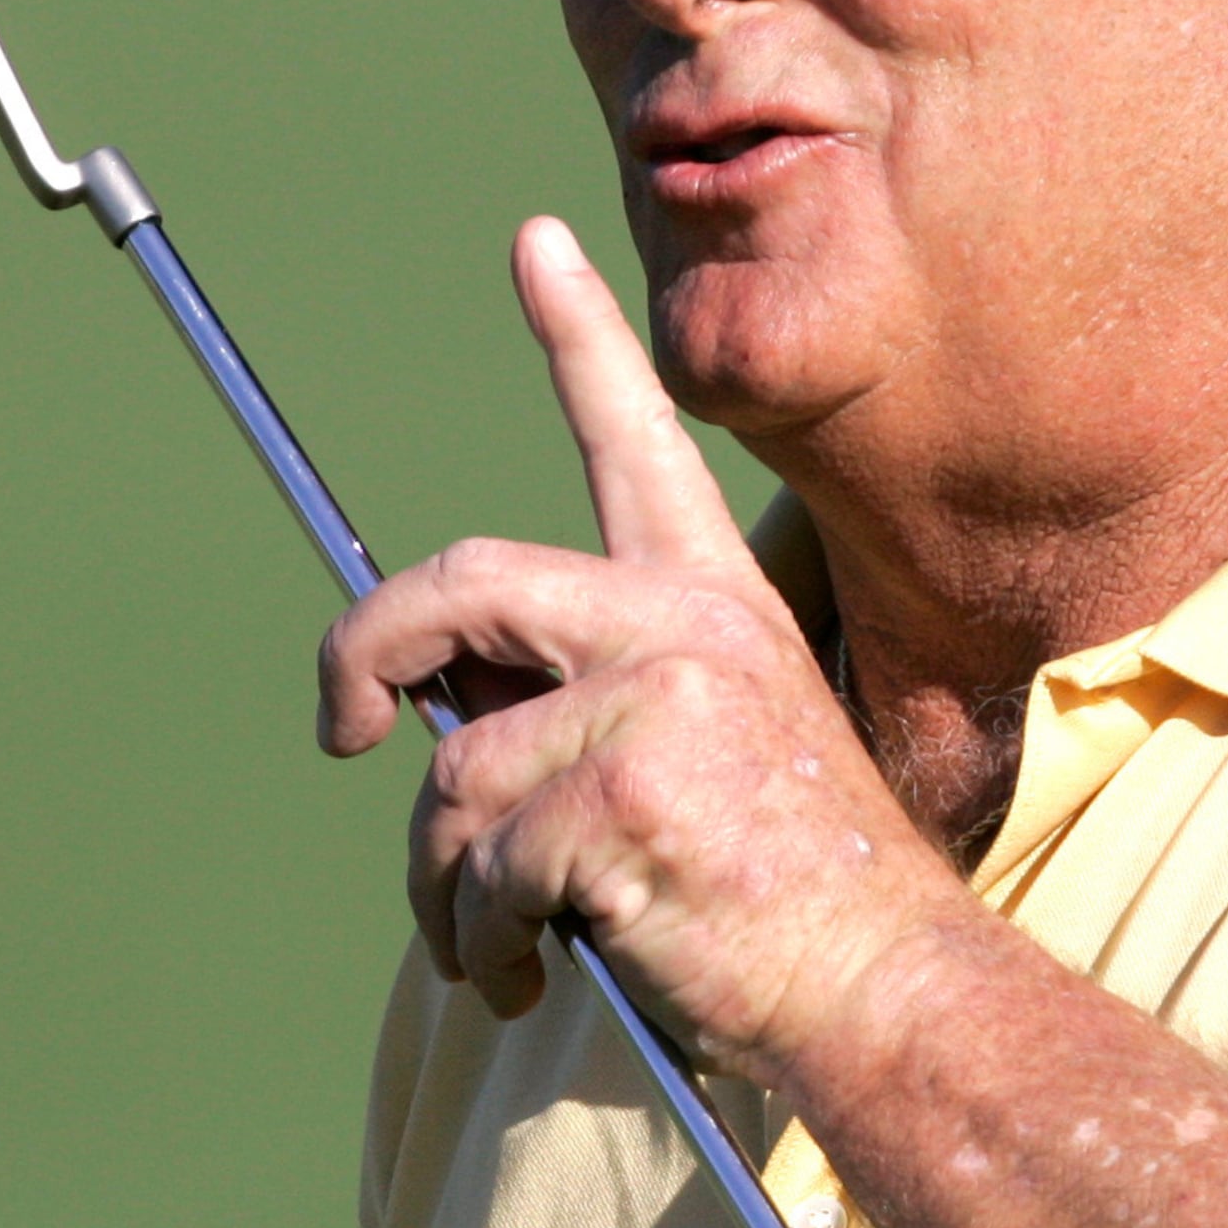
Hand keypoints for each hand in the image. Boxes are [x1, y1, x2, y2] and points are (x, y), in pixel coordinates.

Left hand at [315, 216, 969, 1081]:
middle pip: (460, 581)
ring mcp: (656, 704)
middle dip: (363, 653)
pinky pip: (478, 865)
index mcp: (711, 599)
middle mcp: (683, 625)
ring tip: (488, 941)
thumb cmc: (786, 893)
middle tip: (344, 730)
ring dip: (438, 881)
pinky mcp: (623, 798)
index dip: (579, 331)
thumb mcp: (708, 752)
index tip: (534, 239)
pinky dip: (478, 938)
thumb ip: (589, 699)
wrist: (883, 988)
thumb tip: (430, 710)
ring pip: (453, 769)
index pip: (636, 434)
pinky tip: (526, 972)